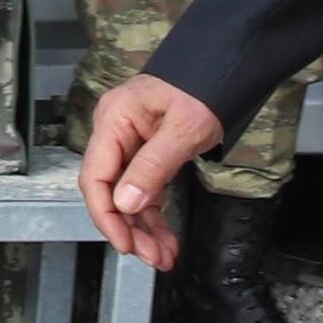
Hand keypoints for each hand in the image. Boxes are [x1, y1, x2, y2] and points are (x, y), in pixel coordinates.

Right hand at [77, 76, 224, 269]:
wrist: (227, 66)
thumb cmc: (205, 87)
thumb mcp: (184, 128)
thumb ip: (153, 166)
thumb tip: (125, 204)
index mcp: (115, 121)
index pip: (95, 177)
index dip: (106, 216)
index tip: (125, 244)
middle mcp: (116, 132)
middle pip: (111, 191)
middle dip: (131, 229)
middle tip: (153, 257)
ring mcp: (131, 143)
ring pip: (129, 196)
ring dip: (144, 228)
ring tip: (164, 256)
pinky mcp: (148, 152)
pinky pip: (144, 189)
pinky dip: (154, 215)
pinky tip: (165, 238)